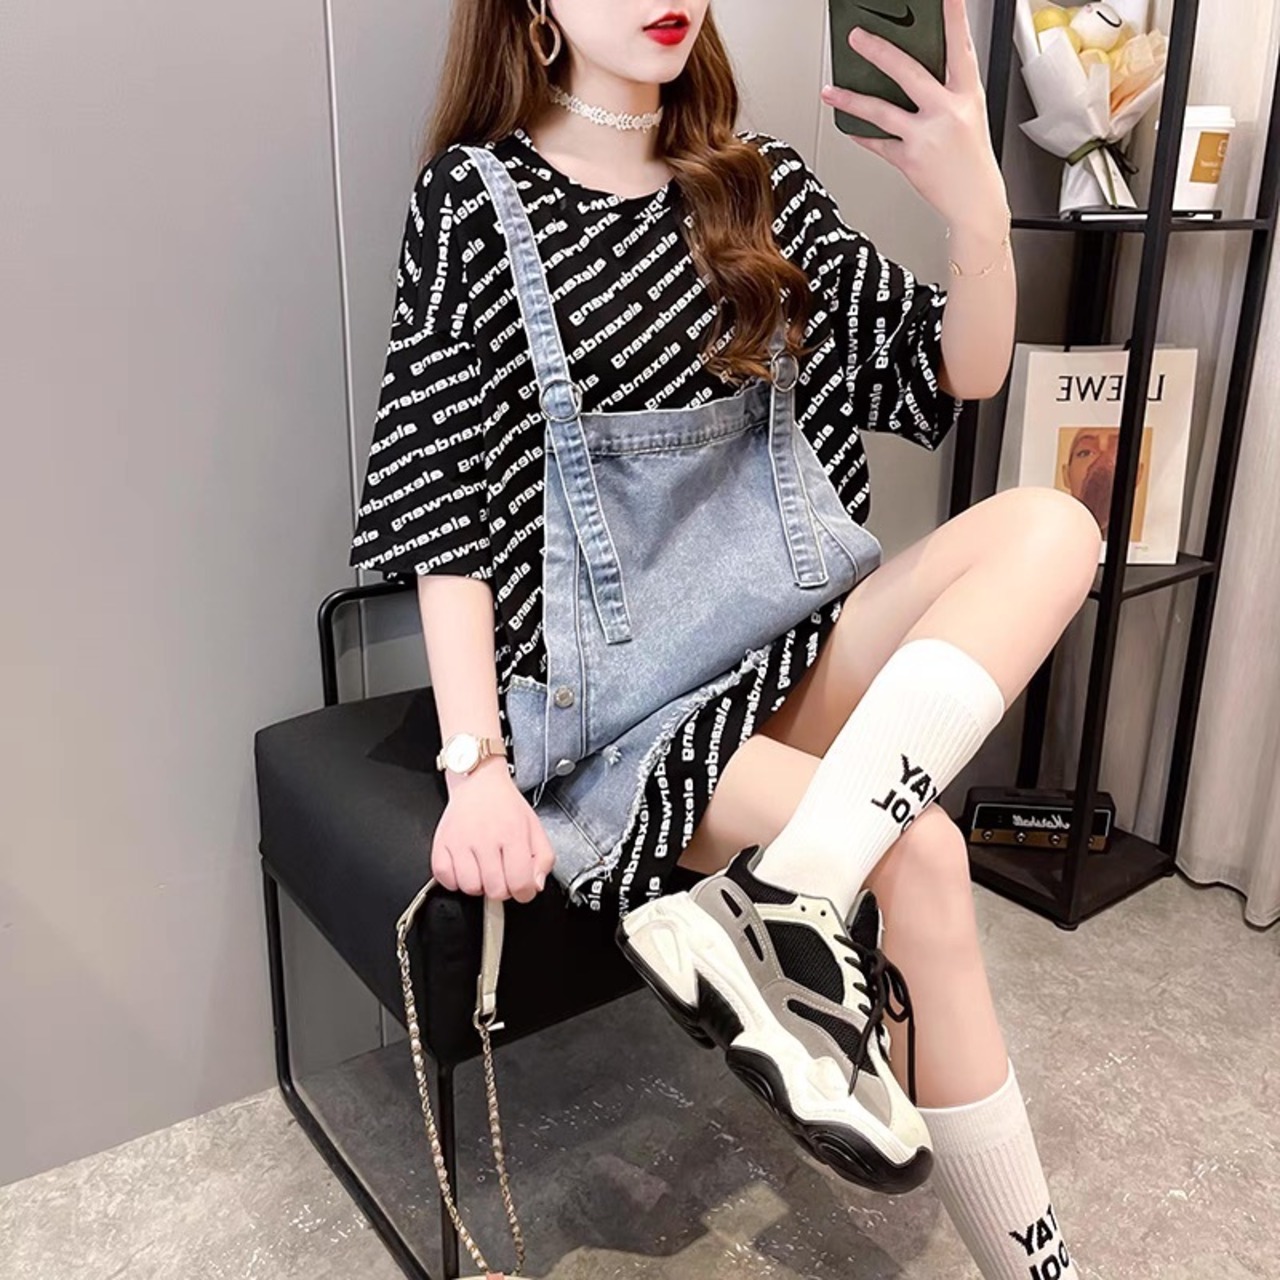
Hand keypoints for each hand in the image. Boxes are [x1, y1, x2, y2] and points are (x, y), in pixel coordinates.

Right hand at [431, 757, 555, 902]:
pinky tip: (465, 867)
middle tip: (502, 874)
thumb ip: (544, 859)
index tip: (522, 889)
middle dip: (503, 889)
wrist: (479, 782)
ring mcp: (460, 841)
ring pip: (470, 888)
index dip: (524, 893)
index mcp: (513, 834)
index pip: (520, 883)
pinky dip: (455, 880)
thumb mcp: (536, 828)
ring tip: (483, 870)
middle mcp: (485, 838)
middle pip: (495, 890)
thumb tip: (535, 885)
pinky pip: (445, 878)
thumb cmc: (506, 806)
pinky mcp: (441, 843)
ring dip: (479, 885)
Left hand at [821, 0, 1009, 234]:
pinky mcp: (909, 160)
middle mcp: (947, 112)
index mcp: (967, 95)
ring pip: (881, 111)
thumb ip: (947, 89)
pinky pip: (878, 143)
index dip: (954, 18)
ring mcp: (926, 137)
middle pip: (908, 73)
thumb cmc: (971, 157)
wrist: (975, 202)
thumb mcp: (970, 113)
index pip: (960, 47)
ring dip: (851, 99)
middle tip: (857, 37)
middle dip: (879, 51)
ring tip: (831, 90)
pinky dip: (862, 134)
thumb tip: (914, 68)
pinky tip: (849, 126)